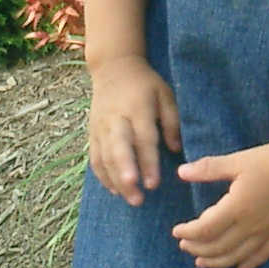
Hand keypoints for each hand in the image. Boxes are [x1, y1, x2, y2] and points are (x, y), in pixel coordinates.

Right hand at [88, 57, 180, 203]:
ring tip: (129, 199)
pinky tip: (114, 190)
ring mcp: (101, 127)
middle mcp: (116, 119)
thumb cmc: (146, 84)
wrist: (114, 68)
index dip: (148, 162)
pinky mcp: (92, 132)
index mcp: (137, 108)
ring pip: (104, 157)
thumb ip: (171, 121)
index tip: (154, 184)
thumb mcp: (165, 94)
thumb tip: (176, 149)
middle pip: (118, 150)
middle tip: (138, 198)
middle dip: (126, 175)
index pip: (143, 139)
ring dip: (115, 180)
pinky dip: (102, 175)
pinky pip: (94, 157)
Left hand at [173, 139, 268, 267]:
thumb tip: (181, 172)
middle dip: (197, 249)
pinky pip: (262, 255)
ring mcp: (267, 231)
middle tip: (184, 246)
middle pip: (217, 247)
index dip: (188, 233)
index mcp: (236, 208)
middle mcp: (250, 225)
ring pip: (237, 256)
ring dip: (216, 262)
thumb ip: (208, 169)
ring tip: (202, 262)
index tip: (176, 231)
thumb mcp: (237, 160)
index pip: (204, 229)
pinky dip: (249, 264)